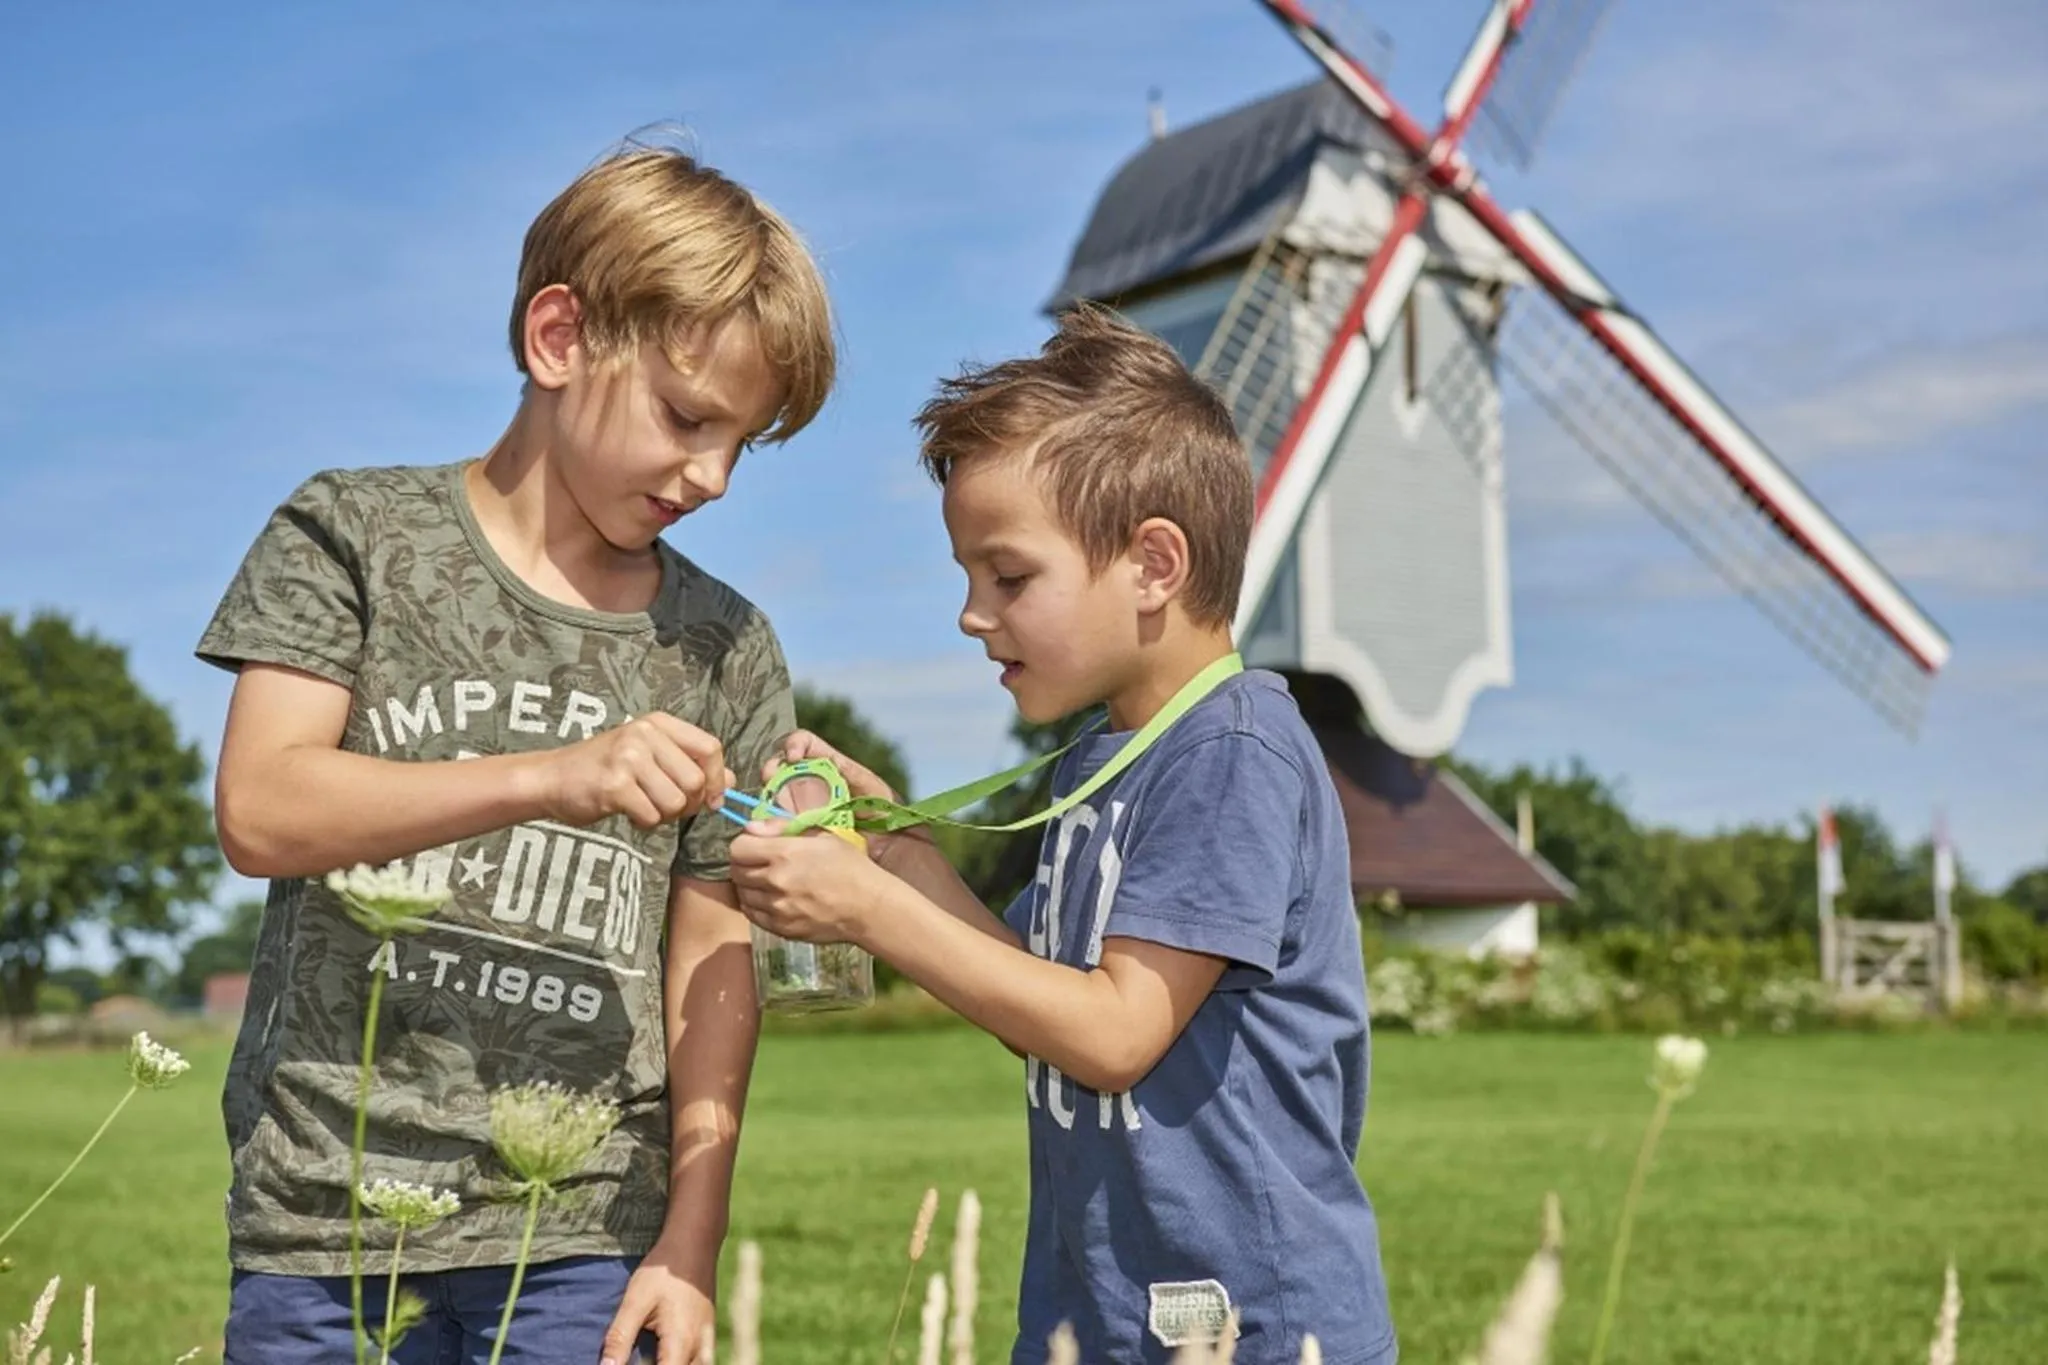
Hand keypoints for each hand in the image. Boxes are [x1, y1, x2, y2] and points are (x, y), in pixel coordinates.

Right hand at [538, 714, 732, 829]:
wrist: (552, 778)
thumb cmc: (605, 769)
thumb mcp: (650, 756)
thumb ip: (690, 764)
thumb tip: (733, 782)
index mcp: (658, 724)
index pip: (710, 748)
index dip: (718, 778)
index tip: (712, 799)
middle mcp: (644, 734)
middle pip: (696, 781)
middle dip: (688, 804)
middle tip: (665, 805)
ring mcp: (628, 758)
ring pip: (676, 802)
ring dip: (664, 815)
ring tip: (643, 805)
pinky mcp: (614, 785)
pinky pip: (652, 816)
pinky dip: (645, 823)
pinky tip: (627, 812)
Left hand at [601, 1240, 715, 1364]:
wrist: (694, 1242)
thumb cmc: (662, 1271)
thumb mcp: (635, 1302)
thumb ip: (620, 1338)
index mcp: (680, 1343)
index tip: (628, 1362)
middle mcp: (699, 1347)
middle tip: (639, 1355)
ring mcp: (707, 1341)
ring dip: (673, 1364)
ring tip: (653, 1354)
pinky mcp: (708, 1333)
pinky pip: (702, 1361)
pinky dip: (685, 1363)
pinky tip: (668, 1354)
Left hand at [730, 819, 888, 945]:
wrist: (869, 908)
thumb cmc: (851, 867)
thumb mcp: (823, 835)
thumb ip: (782, 828)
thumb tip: (751, 828)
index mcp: (785, 854)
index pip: (738, 848)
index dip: (744, 844)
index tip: (755, 845)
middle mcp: (775, 882)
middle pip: (736, 871)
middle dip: (745, 864)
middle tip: (761, 862)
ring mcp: (777, 908)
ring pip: (742, 894)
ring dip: (750, 885)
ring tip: (770, 881)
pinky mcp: (781, 929)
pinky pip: (753, 914)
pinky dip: (757, 905)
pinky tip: (774, 899)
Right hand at [762, 731, 934, 870]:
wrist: (885, 847)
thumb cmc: (881, 811)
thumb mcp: (868, 785)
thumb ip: (847, 770)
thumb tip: (823, 759)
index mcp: (825, 765)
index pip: (801, 743)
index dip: (792, 744)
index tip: (792, 757)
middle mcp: (806, 781)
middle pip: (778, 766)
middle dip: (772, 770)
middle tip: (772, 779)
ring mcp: (797, 804)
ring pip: (771, 792)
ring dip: (769, 796)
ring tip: (777, 806)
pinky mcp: (792, 827)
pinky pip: (773, 821)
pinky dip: (770, 822)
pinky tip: (777, 826)